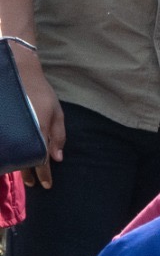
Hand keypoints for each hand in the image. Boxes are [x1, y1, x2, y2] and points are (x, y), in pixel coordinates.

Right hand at [13, 46, 63, 188]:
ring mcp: (10, 127)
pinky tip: (9, 156)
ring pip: (12, 152)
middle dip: (27, 173)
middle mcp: (23, 132)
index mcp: (39, 130)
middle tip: (31, 184)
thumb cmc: (41, 92)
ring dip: (15, 164)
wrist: (18, 69)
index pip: (42, 159)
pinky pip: (5, 141)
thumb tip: (57, 158)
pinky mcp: (2, 122)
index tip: (46, 185)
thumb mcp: (57, 113)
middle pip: (24, 159)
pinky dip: (7, 150)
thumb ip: (58, 136)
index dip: (44, 174)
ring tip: (18, 172)